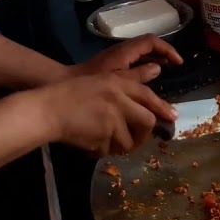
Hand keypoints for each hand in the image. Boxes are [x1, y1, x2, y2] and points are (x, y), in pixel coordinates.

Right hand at [40, 68, 177, 155]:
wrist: (47, 110)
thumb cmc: (68, 93)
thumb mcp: (99, 80)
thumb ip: (126, 79)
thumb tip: (156, 70)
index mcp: (116, 83)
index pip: (147, 96)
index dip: (161, 107)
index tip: (172, 117)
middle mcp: (118, 100)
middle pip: (146, 121)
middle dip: (144, 134)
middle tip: (136, 139)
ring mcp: (111, 120)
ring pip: (129, 140)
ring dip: (121, 144)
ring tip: (107, 142)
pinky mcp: (102, 138)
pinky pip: (109, 149)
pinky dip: (102, 150)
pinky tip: (91, 144)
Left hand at [73, 35, 183, 78]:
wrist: (67, 83)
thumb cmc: (93, 81)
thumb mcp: (119, 80)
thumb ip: (139, 74)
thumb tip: (157, 68)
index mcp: (125, 50)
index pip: (151, 41)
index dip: (167, 49)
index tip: (178, 63)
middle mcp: (122, 50)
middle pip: (148, 46)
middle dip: (163, 54)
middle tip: (175, 68)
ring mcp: (116, 57)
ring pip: (141, 54)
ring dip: (155, 60)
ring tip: (166, 74)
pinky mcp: (111, 66)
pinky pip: (134, 61)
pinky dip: (144, 67)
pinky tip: (147, 83)